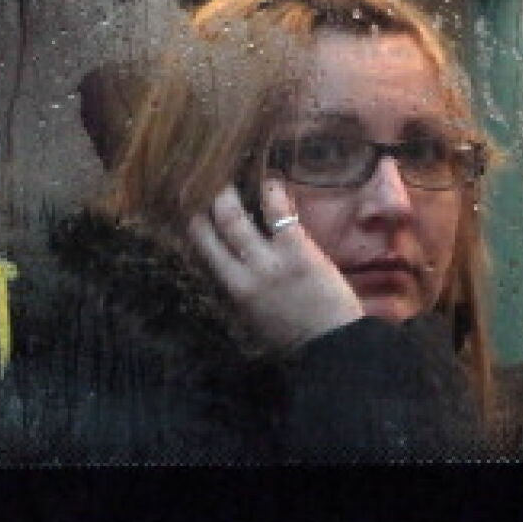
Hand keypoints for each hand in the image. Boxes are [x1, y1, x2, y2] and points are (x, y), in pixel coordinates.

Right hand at [187, 180, 363, 350]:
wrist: (329, 345)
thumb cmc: (293, 337)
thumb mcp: (254, 317)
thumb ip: (241, 290)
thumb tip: (231, 266)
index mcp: (233, 290)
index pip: (204, 249)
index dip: (195, 223)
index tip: (193, 204)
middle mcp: (243, 273)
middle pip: (214, 228)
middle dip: (208, 200)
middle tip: (208, 180)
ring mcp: (268, 260)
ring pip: (235, 218)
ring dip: (229, 193)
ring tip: (231, 176)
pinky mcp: (296, 249)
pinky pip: (278, 213)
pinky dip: (272, 193)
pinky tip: (272, 182)